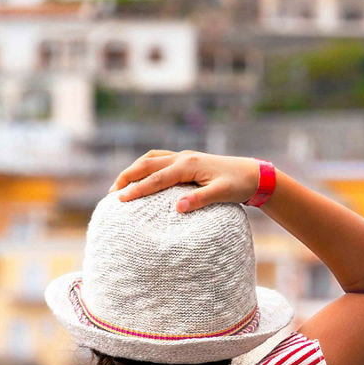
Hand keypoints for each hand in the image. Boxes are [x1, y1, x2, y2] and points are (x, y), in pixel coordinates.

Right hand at [108, 151, 260, 211]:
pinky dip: (145, 166)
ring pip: (150, 159)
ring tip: (119, 186)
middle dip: (127, 177)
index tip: (120, 200)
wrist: (252, 173)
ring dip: (133, 170)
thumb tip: (178, 207)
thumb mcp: (222, 193)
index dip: (137, 189)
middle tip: (111, 194)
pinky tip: (140, 177)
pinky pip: (159, 160)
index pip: (156, 178)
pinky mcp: (186, 161)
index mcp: (188, 165)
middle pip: (146, 164)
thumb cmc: (238, 184)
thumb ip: (200, 199)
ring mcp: (183, 157)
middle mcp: (182, 157)